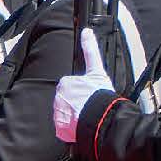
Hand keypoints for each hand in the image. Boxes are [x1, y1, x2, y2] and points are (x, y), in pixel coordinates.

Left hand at [52, 28, 115, 142]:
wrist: (102, 117)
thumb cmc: (100, 94)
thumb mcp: (96, 70)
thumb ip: (90, 50)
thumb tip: (86, 31)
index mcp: (65, 83)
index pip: (70, 86)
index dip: (81, 91)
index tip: (89, 95)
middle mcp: (58, 98)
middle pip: (66, 100)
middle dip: (76, 103)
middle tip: (89, 106)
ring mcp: (59, 114)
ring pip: (65, 114)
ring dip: (74, 116)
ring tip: (88, 117)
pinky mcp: (60, 129)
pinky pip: (64, 129)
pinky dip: (71, 129)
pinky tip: (82, 126)